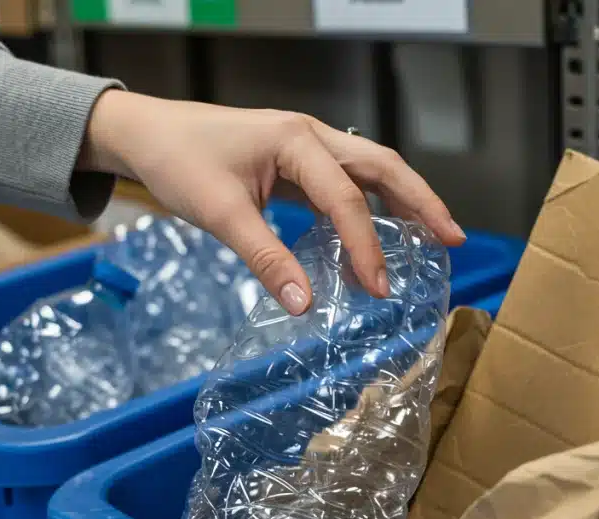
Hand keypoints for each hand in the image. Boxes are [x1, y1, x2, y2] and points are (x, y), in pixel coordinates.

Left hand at [78, 90, 464, 315]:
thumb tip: (304, 306)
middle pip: (382, 166)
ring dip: (402, 199)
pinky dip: (368, 202)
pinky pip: (344, 178)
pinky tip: (374, 230)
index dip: (366, 247)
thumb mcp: (220, 214)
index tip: (378, 289)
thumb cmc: (178, 162)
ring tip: (432, 234)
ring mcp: (305, 143)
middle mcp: (311, 134)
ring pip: (369, 168)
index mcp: (296, 140)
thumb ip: (266, 259)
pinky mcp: (294, 158)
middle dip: (421, 202)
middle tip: (453, 239)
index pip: (347, 199)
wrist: (145, 133)